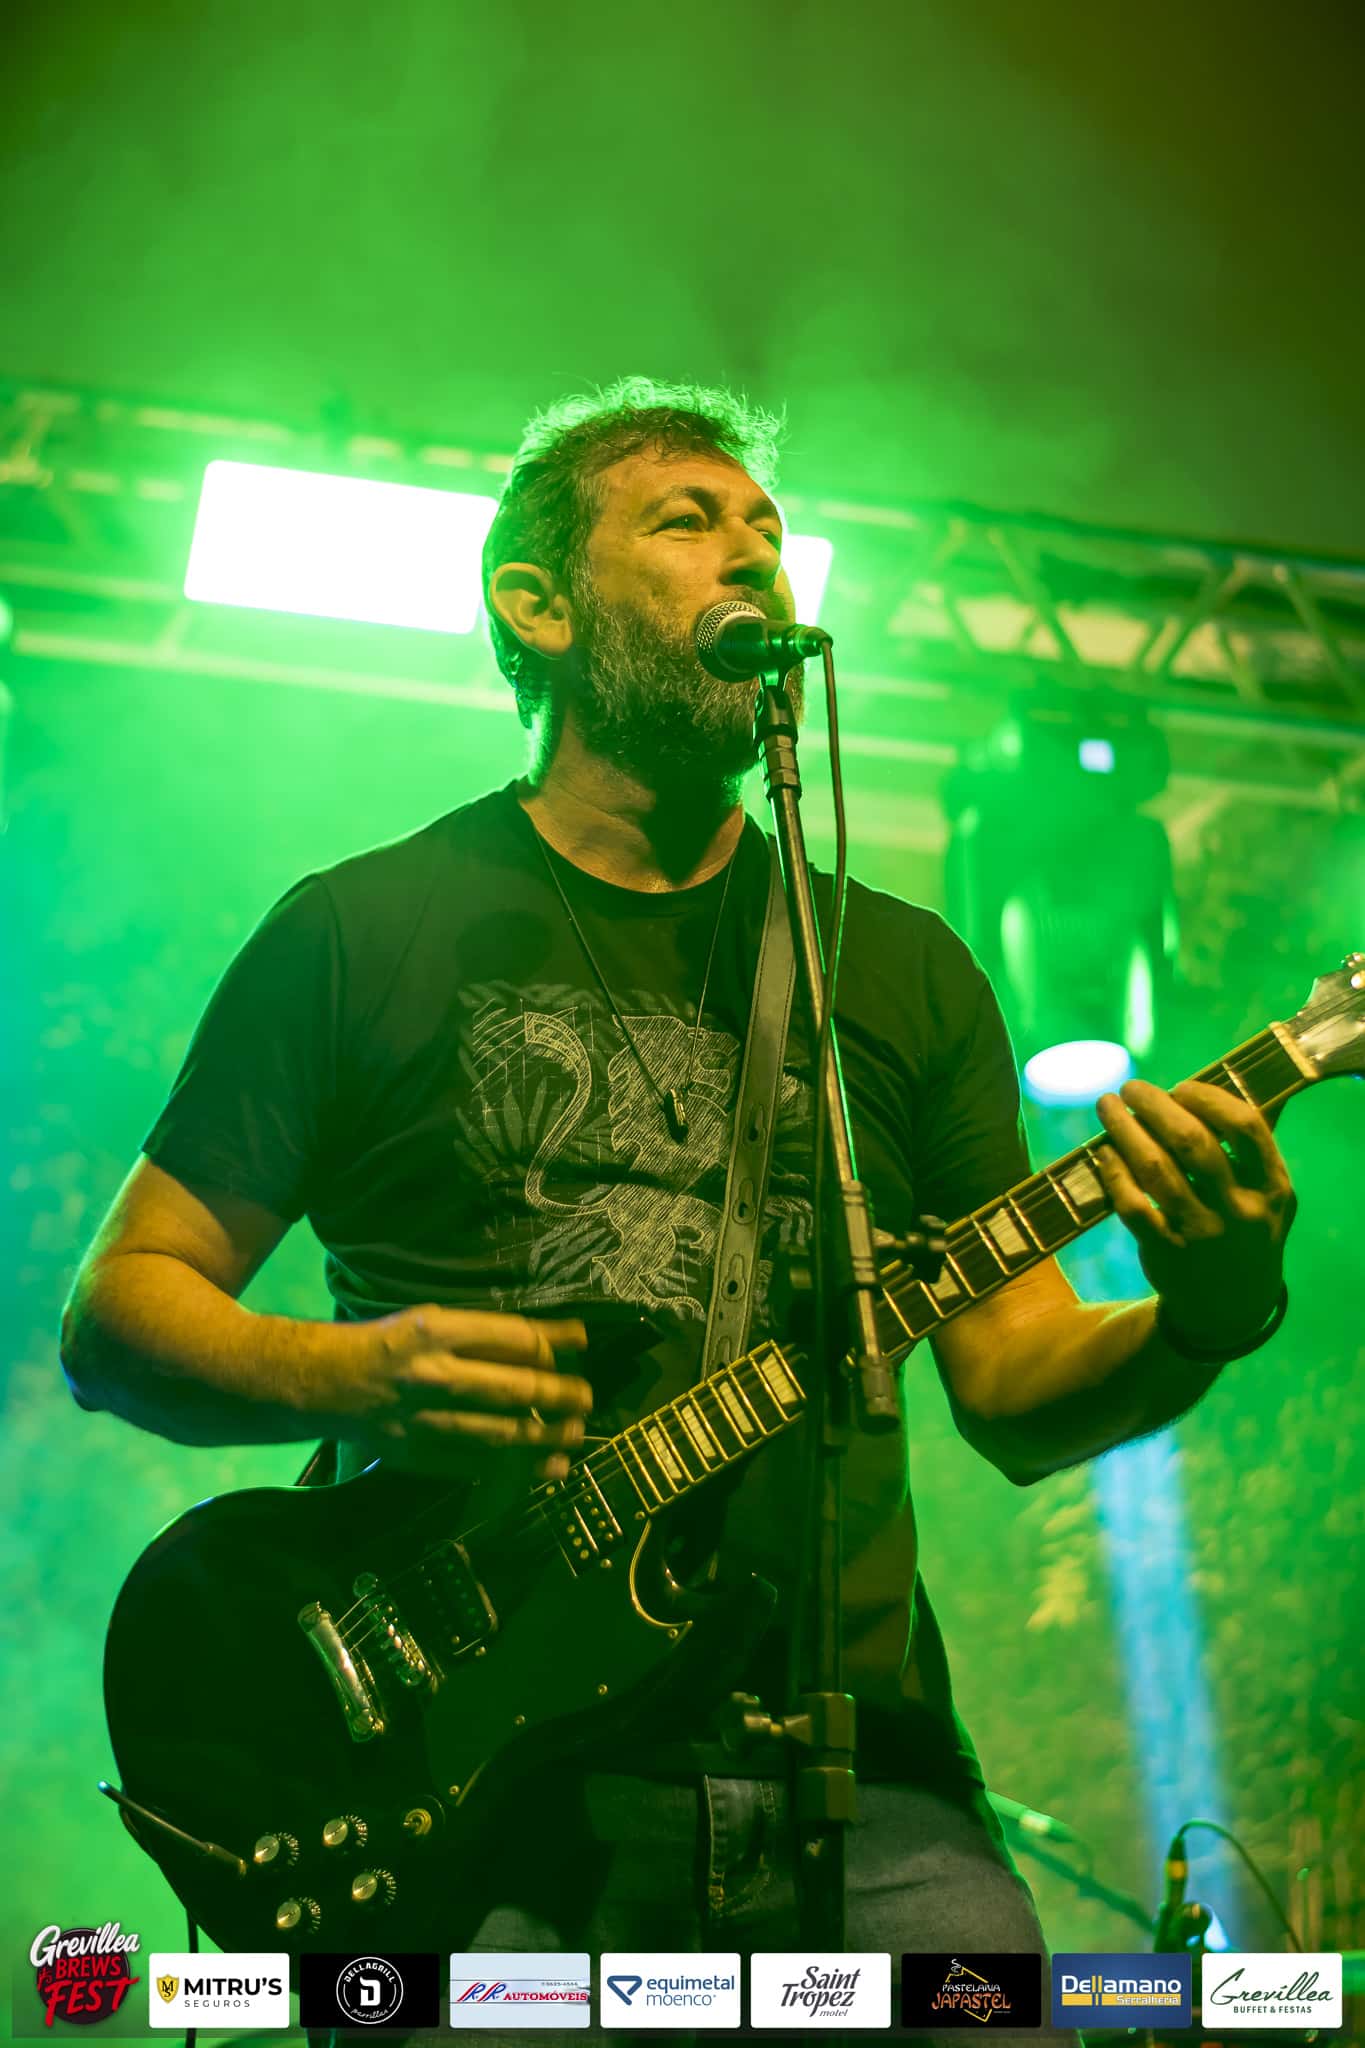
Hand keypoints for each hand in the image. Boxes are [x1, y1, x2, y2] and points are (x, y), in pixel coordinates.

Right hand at [332, 1305, 591, 1479]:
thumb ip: (484, 1333)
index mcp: (438, 1331)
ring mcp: (425, 1419)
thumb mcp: (432, 1319)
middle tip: (586, 1398)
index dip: (553, 1342)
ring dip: (544, 1437)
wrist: (327, 1382)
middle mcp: (434, 1374)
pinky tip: (543, 1467)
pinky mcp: (418, 1454)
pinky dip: (514, 1468)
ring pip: (500, 1433)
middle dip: (559, 1395)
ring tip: (573, 1436)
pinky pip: (476, 1465)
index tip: (581, 1346)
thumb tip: (547, 1343)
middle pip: (513, 1388)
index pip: (512, 1337)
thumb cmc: (389, 1343)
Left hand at [1093, 1079, 1296, 1347]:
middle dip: (1155, 1106)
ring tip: (1107, 1106)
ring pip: (1156, 1170)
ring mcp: (1203, 1235)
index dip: (1209, 1098)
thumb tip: (1251, 1076)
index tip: (1181, 1087)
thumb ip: (1256, 1142)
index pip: (1246, 1127)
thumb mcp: (1268, 1193)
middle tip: (1131, 1088)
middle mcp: (1241, 1211)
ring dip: (1124, 1130)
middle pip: (1193, 1143)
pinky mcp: (1166, 1253)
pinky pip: (1132, 1205)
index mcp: (1273, 1188)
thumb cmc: (1245, 1229)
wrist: (1229, 1308)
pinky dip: (1114, 1174)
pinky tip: (1104, 1153)